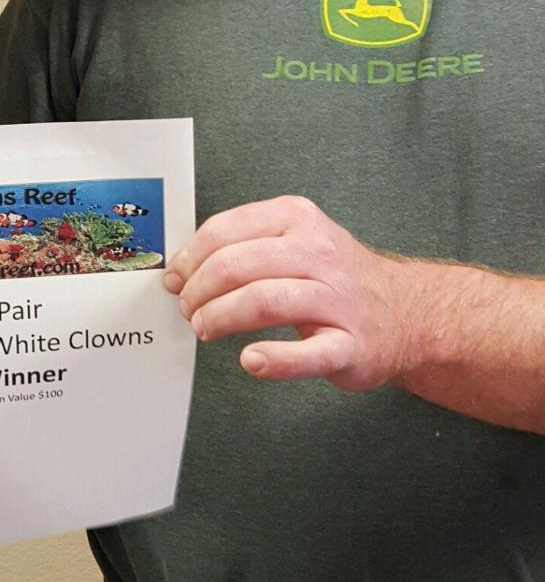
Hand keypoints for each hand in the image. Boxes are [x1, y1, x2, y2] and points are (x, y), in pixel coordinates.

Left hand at [164, 195, 413, 388]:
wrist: (406, 313)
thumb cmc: (336, 279)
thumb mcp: (295, 240)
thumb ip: (243, 245)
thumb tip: (183, 266)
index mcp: (298, 220)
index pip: (226, 231)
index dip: (190, 258)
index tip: (176, 278)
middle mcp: (319, 254)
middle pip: (239, 265)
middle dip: (200, 290)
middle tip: (188, 310)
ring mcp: (338, 300)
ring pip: (265, 301)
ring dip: (222, 317)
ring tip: (206, 329)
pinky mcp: (351, 345)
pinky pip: (309, 353)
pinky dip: (275, 360)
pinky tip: (252, 360)